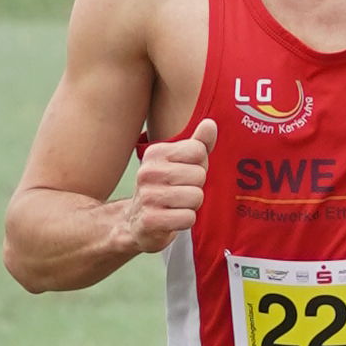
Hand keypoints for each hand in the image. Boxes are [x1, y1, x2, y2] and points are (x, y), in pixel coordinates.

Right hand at [122, 113, 217, 253]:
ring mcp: (147, 196)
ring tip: (175, 205)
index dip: (198, 165)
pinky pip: (188, 218)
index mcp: (155, 153)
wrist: (135, 221)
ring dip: (191, 205)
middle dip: (196, 187)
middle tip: (179, 192)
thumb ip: (198, 143)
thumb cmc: (165, 187)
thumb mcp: (180, 162)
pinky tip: (171, 218)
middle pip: (199, 175)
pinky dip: (185, 221)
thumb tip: (210, 123)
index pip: (198, 151)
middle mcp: (148, 172)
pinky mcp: (150, 221)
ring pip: (196, 197)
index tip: (183, 174)